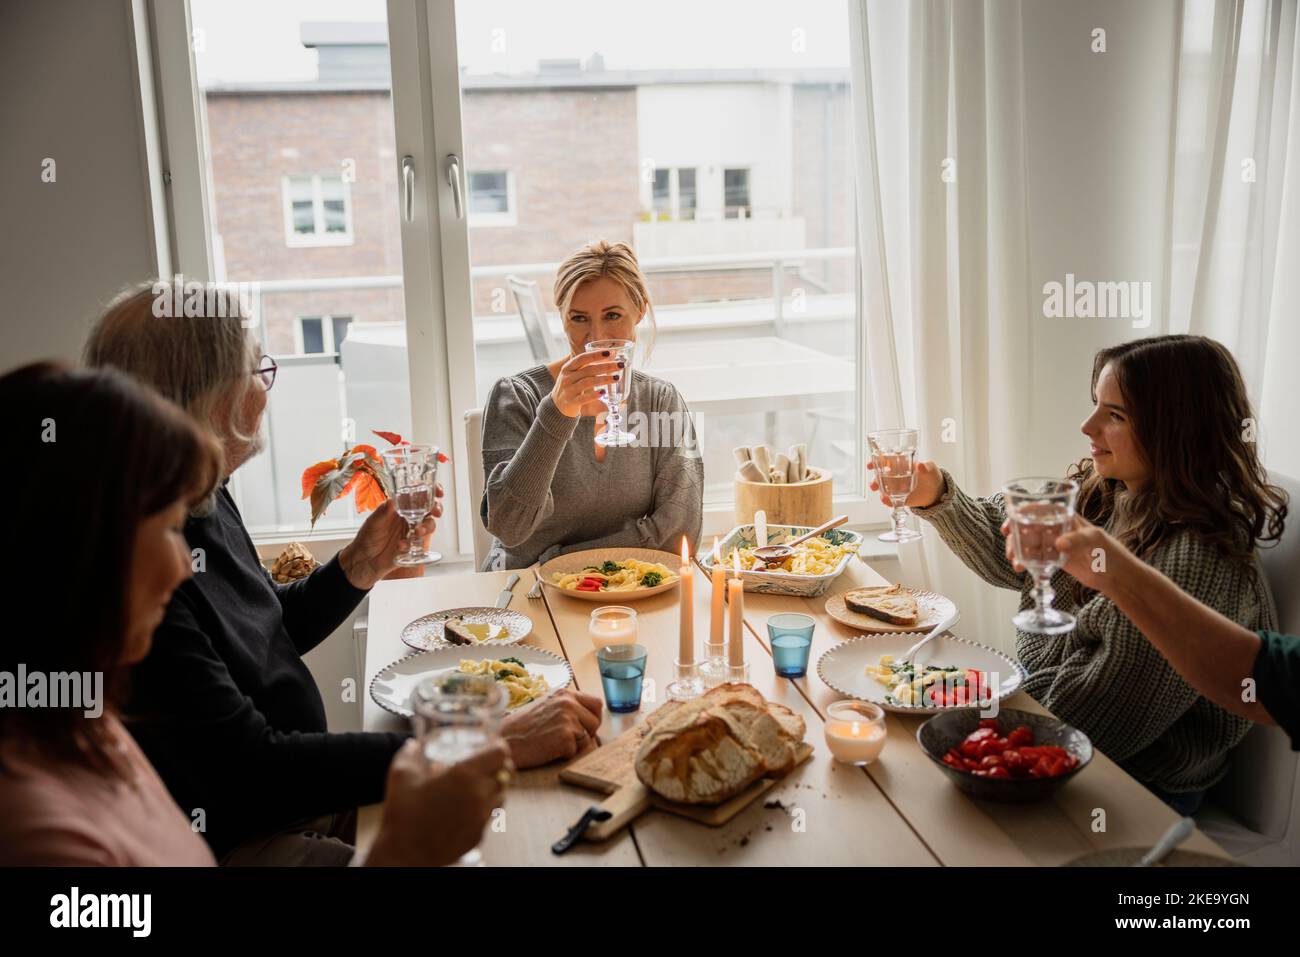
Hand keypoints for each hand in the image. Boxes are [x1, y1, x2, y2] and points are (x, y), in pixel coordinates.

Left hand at [338, 488, 442, 589]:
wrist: (365, 561)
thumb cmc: (366, 538)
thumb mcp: (373, 522)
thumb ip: (383, 512)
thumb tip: (393, 501)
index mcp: (399, 507)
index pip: (417, 495)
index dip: (431, 491)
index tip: (438, 492)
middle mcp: (408, 517)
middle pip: (429, 509)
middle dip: (436, 508)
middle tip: (435, 512)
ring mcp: (412, 531)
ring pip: (429, 525)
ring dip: (427, 527)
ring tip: (417, 532)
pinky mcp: (413, 545)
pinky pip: (421, 542)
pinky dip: (414, 543)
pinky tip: (402, 545)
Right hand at [367, 739, 509, 866]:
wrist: (403, 853)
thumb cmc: (401, 813)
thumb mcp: (401, 774)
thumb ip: (410, 752)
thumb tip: (413, 743)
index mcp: (464, 775)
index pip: (500, 754)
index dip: (499, 746)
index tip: (492, 745)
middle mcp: (479, 796)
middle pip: (505, 774)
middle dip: (498, 767)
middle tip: (487, 764)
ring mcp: (481, 818)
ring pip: (501, 796)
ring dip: (494, 788)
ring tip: (477, 785)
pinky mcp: (478, 835)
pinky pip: (490, 816)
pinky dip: (484, 808)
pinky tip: (467, 808)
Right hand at [500, 688, 602, 767]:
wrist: (505, 739)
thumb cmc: (522, 726)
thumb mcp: (546, 705)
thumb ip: (566, 707)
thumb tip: (589, 717)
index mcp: (564, 694)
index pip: (596, 703)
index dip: (593, 717)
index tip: (586, 726)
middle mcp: (568, 703)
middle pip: (595, 721)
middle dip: (586, 733)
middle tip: (567, 738)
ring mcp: (568, 719)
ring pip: (587, 738)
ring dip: (574, 744)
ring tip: (552, 742)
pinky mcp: (565, 737)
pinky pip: (576, 751)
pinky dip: (564, 754)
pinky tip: (548, 749)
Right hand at [551, 350, 622, 417]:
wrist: (556, 406)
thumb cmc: (570, 386)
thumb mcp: (573, 374)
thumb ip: (586, 366)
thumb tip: (609, 354)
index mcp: (568, 368)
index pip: (582, 358)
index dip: (596, 355)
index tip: (610, 352)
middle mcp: (567, 377)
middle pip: (588, 370)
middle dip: (605, 366)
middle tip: (620, 365)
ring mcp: (568, 390)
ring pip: (588, 382)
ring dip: (604, 379)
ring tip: (616, 378)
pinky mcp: (571, 402)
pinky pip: (584, 398)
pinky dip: (594, 395)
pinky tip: (603, 393)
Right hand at [867, 459, 944, 508]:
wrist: (936, 491)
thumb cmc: (931, 475)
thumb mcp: (930, 469)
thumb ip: (925, 467)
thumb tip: (920, 465)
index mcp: (900, 464)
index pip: (885, 461)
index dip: (875, 462)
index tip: (870, 465)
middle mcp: (895, 475)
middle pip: (880, 477)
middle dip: (874, 481)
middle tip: (873, 486)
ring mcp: (896, 487)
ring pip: (883, 489)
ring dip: (880, 493)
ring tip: (883, 497)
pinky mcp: (899, 497)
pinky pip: (891, 500)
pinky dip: (888, 502)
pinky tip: (889, 502)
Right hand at [999, 514, 1133, 593]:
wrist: (1116, 576)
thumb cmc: (1110, 551)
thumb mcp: (1095, 540)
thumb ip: (1077, 539)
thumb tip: (1058, 543)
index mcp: (1065, 517)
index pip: (1038, 510)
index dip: (1020, 514)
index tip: (1010, 525)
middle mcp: (1057, 528)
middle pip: (1028, 527)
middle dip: (1015, 538)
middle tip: (1011, 551)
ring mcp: (1055, 544)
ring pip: (1029, 544)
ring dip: (1018, 552)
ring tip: (1017, 565)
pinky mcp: (1054, 559)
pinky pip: (1035, 558)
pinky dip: (1026, 562)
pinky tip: (1022, 569)